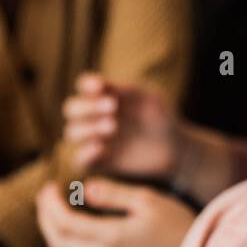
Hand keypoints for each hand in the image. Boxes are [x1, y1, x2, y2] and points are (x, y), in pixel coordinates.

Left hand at [36, 178, 194, 246]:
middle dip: (45, 219)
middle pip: (59, 243)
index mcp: (112, 237)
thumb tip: (83, 190)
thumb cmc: (178, 223)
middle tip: (45, 201)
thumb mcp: (148, 199)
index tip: (49, 188)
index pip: (64, 222)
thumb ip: (113, 194)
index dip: (49, 204)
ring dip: (54, 243)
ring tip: (55, 223)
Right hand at [62, 73, 178, 178]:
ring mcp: (94, 139)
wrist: (175, 149)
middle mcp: (94, 117)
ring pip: (71, 132)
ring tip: (112, 127)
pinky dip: (85, 153)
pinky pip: (79, 159)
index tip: (100, 86)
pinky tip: (101, 148)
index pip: (84, 86)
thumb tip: (102, 85)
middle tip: (112, 107)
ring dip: (87, 128)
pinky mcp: (99, 162)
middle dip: (87, 107)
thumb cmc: (161, 118)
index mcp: (104, 96)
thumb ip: (127, 91)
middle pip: (71, 109)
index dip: (86, 84)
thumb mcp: (150, 100)